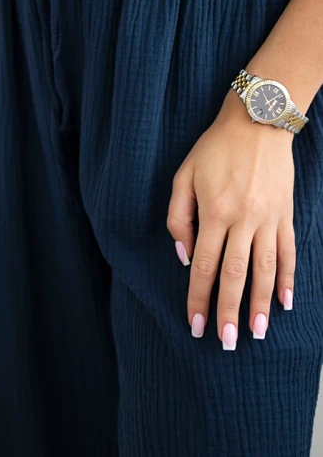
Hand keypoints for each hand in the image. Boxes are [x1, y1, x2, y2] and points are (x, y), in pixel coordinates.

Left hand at [166, 88, 295, 348]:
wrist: (257, 122)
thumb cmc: (214, 148)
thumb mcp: (183, 175)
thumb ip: (177, 216)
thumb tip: (183, 255)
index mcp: (214, 212)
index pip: (204, 266)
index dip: (198, 298)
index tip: (195, 325)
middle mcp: (242, 220)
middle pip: (234, 275)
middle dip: (229, 312)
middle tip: (226, 343)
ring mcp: (268, 219)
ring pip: (264, 270)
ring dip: (261, 305)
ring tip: (258, 334)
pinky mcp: (285, 215)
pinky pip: (287, 252)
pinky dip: (287, 279)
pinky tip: (285, 302)